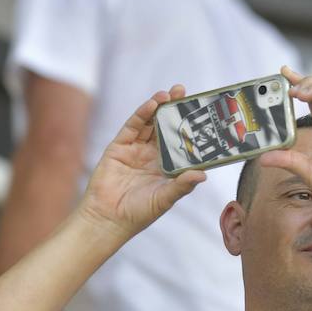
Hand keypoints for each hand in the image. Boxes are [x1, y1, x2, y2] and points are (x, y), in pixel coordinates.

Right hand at [77, 85, 206, 235]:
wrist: (108, 218)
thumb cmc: (139, 213)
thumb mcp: (165, 199)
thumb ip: (182, 185)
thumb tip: (203, 175)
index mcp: (167, 168)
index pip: (180, 142)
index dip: (188, 127)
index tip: (200, 113)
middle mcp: (152, 156)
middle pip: (165, 127)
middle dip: (174, 110)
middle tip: (184, 92)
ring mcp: (135, 150)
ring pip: (149, 123)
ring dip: (159, 107)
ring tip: (170, 93)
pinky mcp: (119, 147)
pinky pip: (132, 127)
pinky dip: (142, 114)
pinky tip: (152, 104)